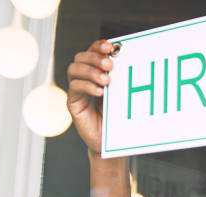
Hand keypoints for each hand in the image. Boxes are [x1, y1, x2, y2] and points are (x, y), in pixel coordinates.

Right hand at [66, 40, 114, 156]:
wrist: (110, 141)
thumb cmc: (118, 117)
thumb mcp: (122, 94)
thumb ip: (122, 79)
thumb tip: (132, 60)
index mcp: (96, 72)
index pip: (92, 51)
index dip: (98, 46)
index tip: (110, 47)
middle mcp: (84, 78)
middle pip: (80, 57)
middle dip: (94, 58)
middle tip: (109, 65)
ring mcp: (77, 90)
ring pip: (74, 69)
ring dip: (90, 71)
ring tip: (106, 80)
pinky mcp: (73, 103)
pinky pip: (74, 88)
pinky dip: (87, 86)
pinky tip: (100, 91)